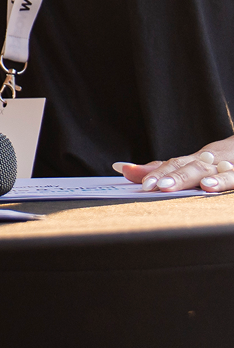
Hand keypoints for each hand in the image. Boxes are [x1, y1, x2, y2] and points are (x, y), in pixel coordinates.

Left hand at [115, 137, 233, 192]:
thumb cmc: (223, 162)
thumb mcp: (195, 165)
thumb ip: (164, 169)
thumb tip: (124, 169)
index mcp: (198, 161)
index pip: (173, 164)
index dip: (151, 170)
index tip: (125, 172)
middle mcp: (212, 161)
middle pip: (187, 166)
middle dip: (166, 176)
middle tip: (147, 186)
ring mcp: (229, 167)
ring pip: (207, 170)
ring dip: (188, 177)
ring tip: (168, 186)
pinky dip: (222, 180)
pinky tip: (209, 186)